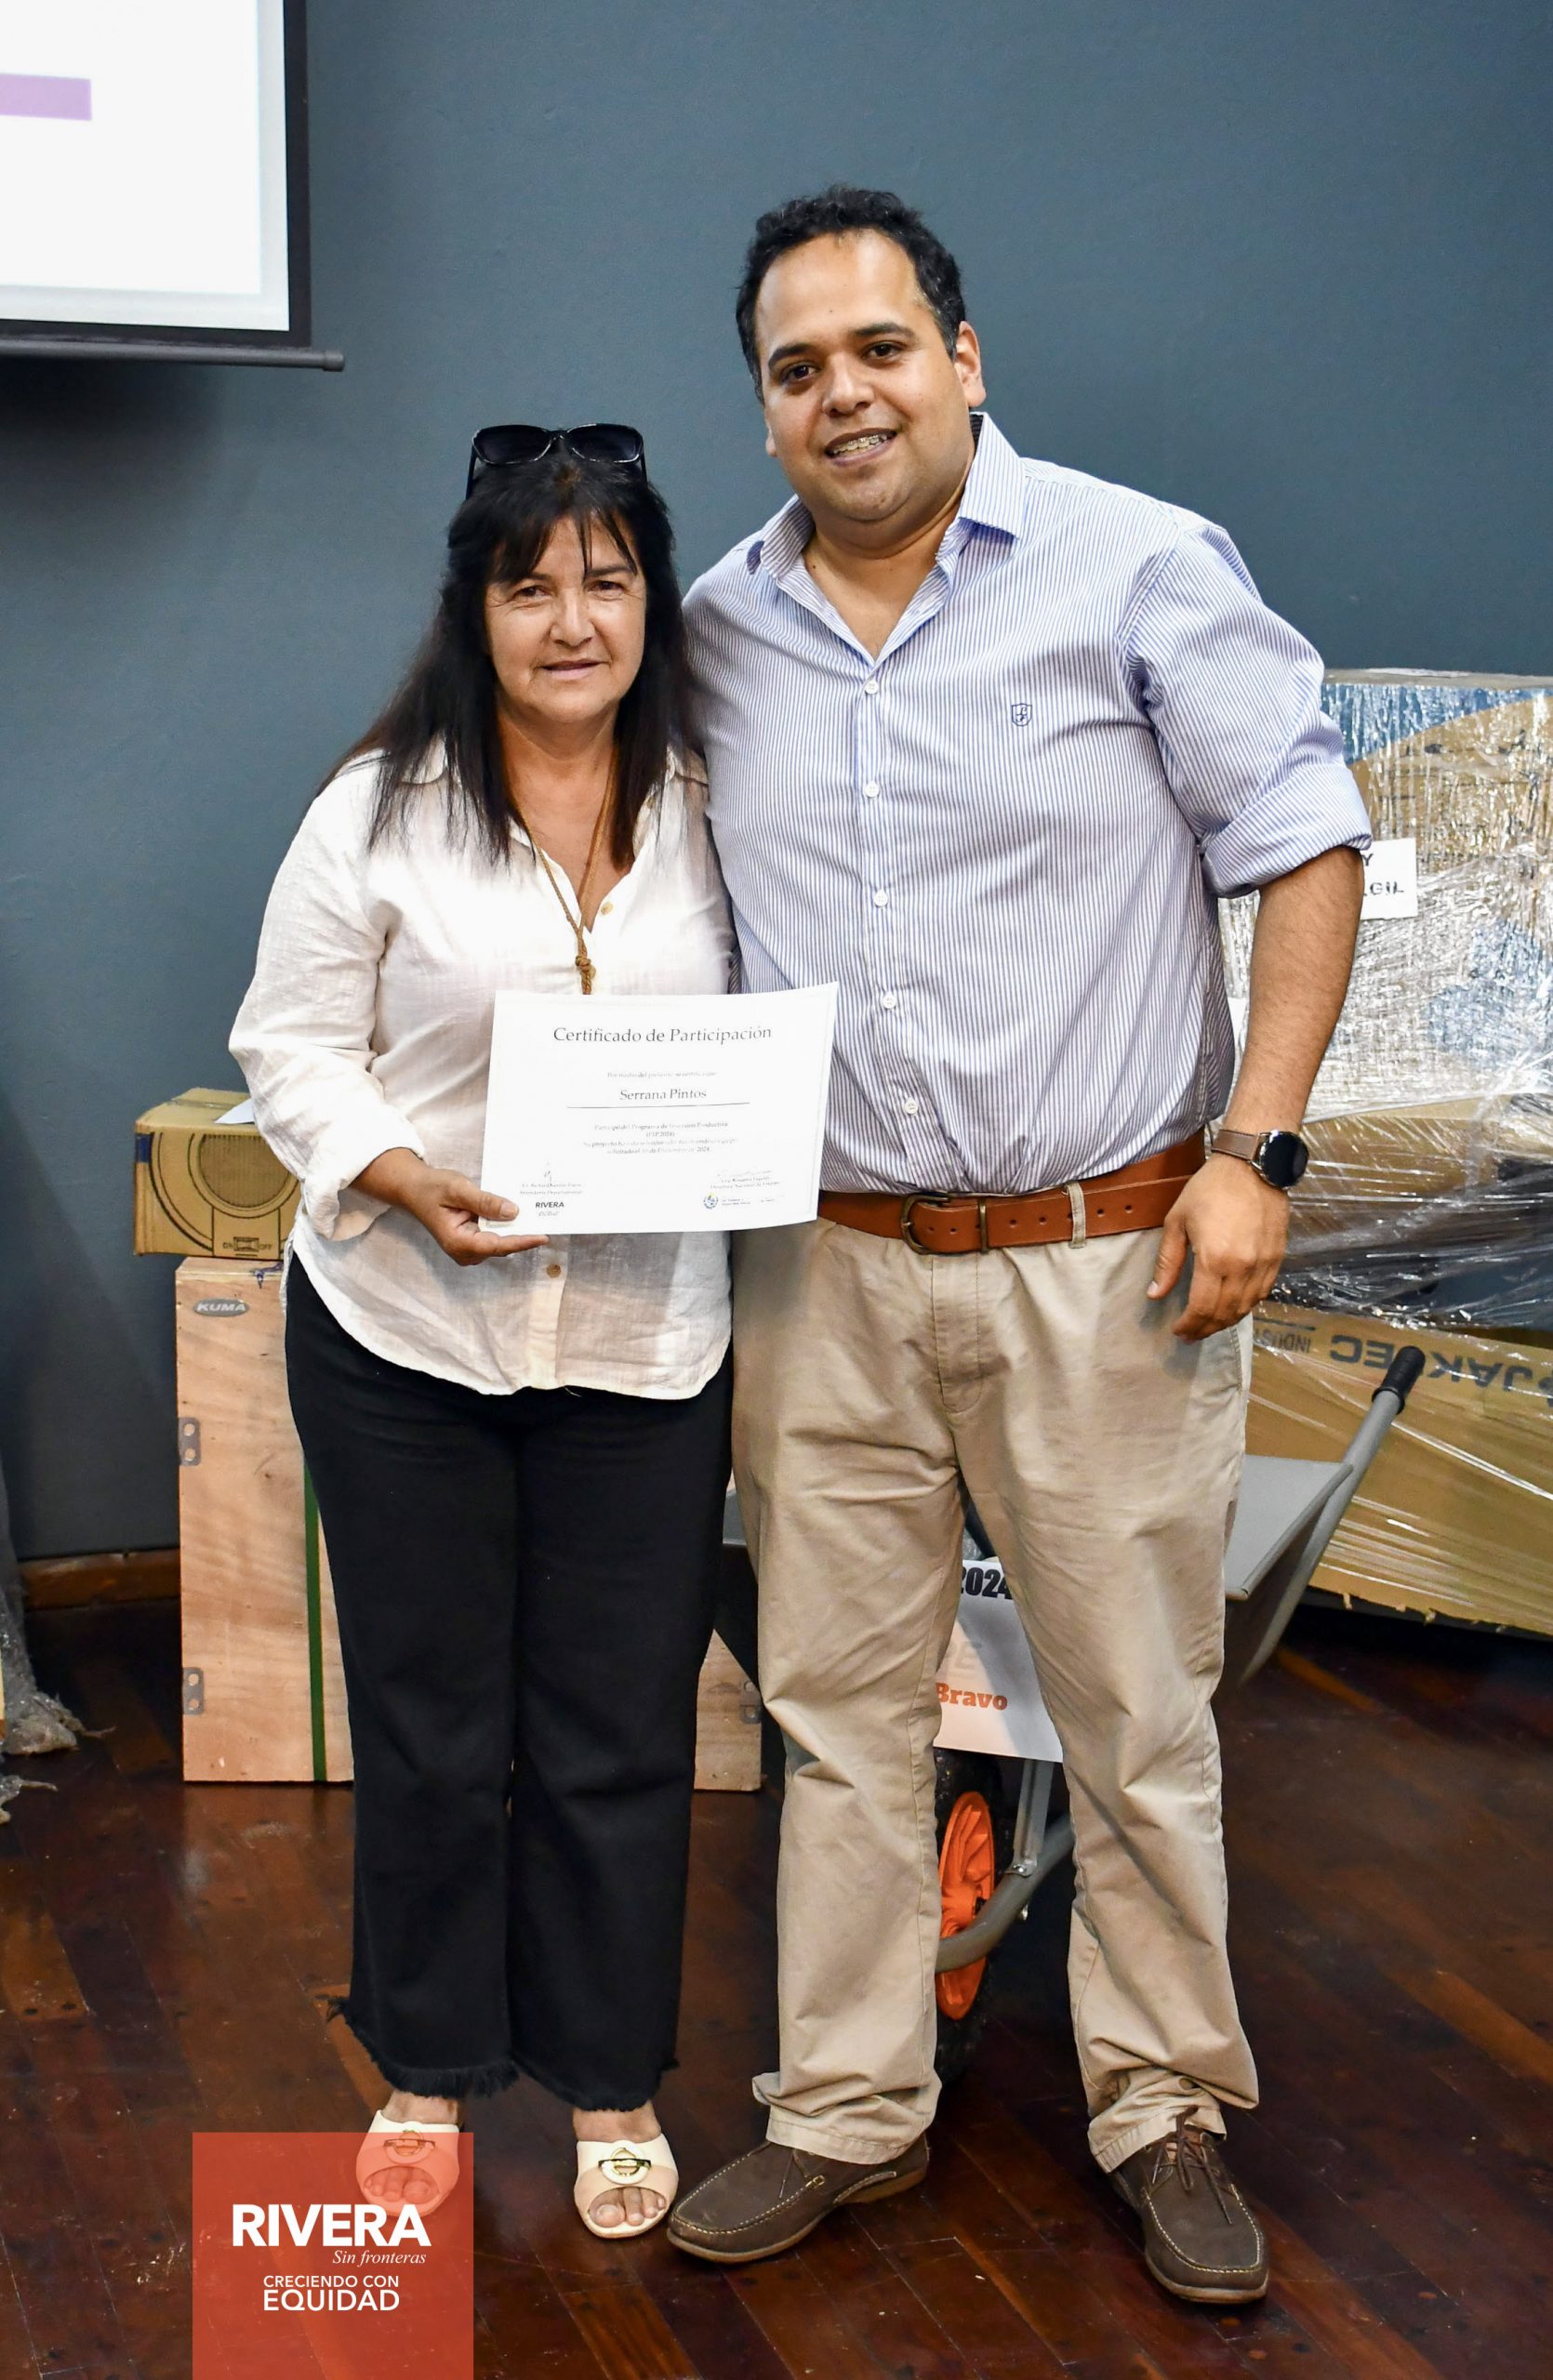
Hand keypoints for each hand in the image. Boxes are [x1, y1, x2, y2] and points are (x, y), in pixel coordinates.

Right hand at [353, 1148, 547, 1265]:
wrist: (414, 1189)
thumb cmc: (432, 1188)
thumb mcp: (458, 1189)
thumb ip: (484, 1202)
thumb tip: (513, 1212)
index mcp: (458, 1243)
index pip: (497, 1245)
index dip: (522, 1241)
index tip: (543, 1236)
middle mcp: (465, 1252)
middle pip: (502, 1245)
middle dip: (524, 1233)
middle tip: (548, 1217)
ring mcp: (469, 1249)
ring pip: (501, 1241)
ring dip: (517, 1228)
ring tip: (539, 1213)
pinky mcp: (473, 1241)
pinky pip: (495, 1235)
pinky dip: (507, 1225)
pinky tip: (521, 1213)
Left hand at [1147, 1155, 1287, 1339]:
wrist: (1253, 1164)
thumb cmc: (1210, 1188)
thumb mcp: (1177, 1221)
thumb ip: (1167, 1262)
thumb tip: (1155, 1294)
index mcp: (1215, 1259)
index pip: (1202, 1308)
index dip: (1189, 1325)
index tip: (1178, 1330)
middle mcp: (1243, 1267)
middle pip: (1225, 1313)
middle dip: (1205, 1328)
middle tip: (1191, 1334)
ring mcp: (1264, 1264)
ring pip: (1246, 1307)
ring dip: (1226, 1321)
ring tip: (1209, 1325)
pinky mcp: (1278, 1257)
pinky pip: (1263, 1293)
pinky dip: (1246, 1306)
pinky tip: (1233, 1308)